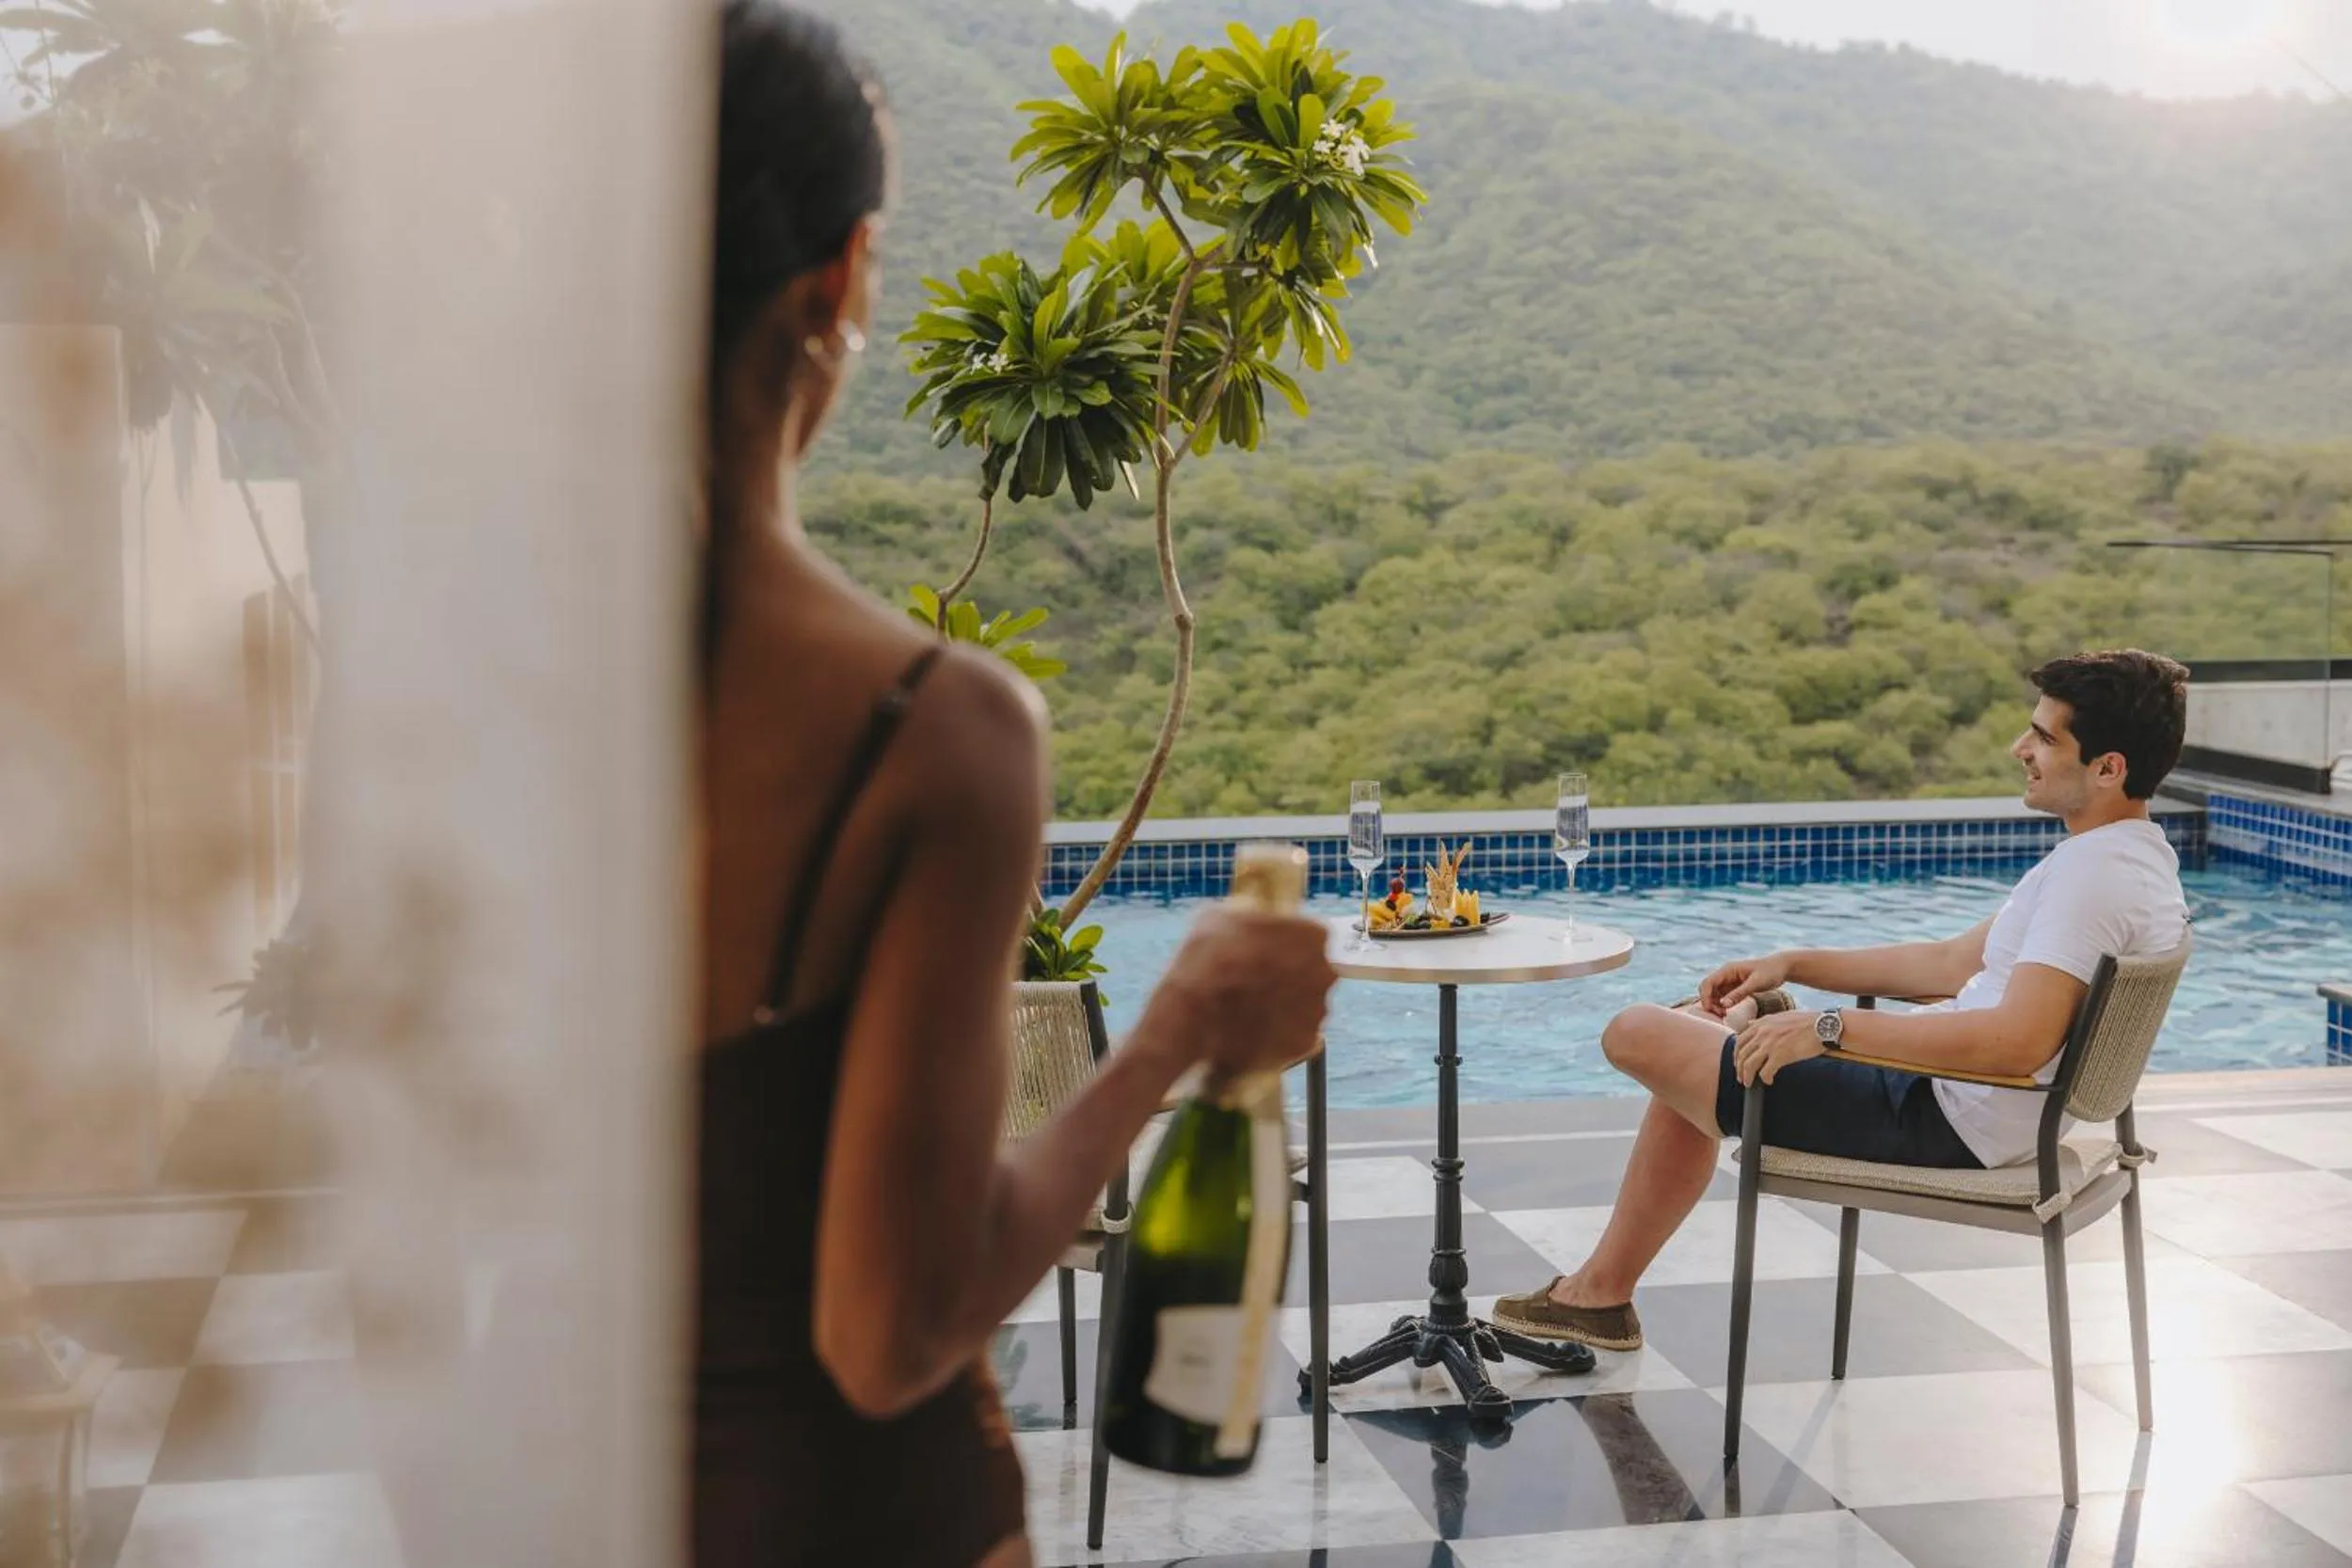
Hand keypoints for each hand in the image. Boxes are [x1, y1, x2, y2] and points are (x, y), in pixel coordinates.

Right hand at [1145, 906, 1335, 1078]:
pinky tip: (1254, 1030)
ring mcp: (1316, 1010)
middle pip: (1314, 971)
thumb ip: (1252, 917)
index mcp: (1312, 935)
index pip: (1312, 935)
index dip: (1289, 943)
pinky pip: (1297, 1035)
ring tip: (1252, 1008)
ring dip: (1286, 1005)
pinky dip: (1281, 1034)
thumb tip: (1253, 918)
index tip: (1270, 950)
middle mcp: (1323, 972)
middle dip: (1292, 975)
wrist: (1190, 1017)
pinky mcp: (1304, 1043)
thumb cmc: (1205, 959)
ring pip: (1307, 1004)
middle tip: (1259, 980)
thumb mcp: (1223, 915)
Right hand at [1697, 953, 1790, 1016]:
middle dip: (1709, 1002)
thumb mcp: (1755, 984)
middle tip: (1720, 1015)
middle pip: (1708, 989)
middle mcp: (1725, 974)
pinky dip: (1721, 1005)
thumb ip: (1739, 994)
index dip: (1705, 997)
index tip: (1710, 1010)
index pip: (1707, 983)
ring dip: (1714, 1005)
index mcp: (1728, 970)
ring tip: (1724, 1015)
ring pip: (1713, 994)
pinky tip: (1727, 1012)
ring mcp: (1728, 981)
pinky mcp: (1733, 987)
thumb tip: (1723, 1005)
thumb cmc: (1770, 972)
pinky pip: (1721, 997)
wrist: (1781, 968)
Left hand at [1733, 1010, 1823, 1086]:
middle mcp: (1762, 1033)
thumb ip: (1763, 1021)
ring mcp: (1770, 1044)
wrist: (1823, 1025)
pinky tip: (1768, 1081)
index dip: (1736, 1055)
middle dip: (1739, 1068)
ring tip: (1749, 1083)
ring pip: (1749, 1065)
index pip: (1739, 1041)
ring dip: (1747, 1076)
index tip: (1738, 1063)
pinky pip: (1765, 1071)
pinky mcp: (1780, 1055)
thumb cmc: (1806, 1022)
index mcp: (1761, 1023)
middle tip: (1741, 1077)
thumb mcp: (1781, 1016)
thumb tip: (1750, 1023)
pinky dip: (1764, 1078)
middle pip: (1741, 1055)